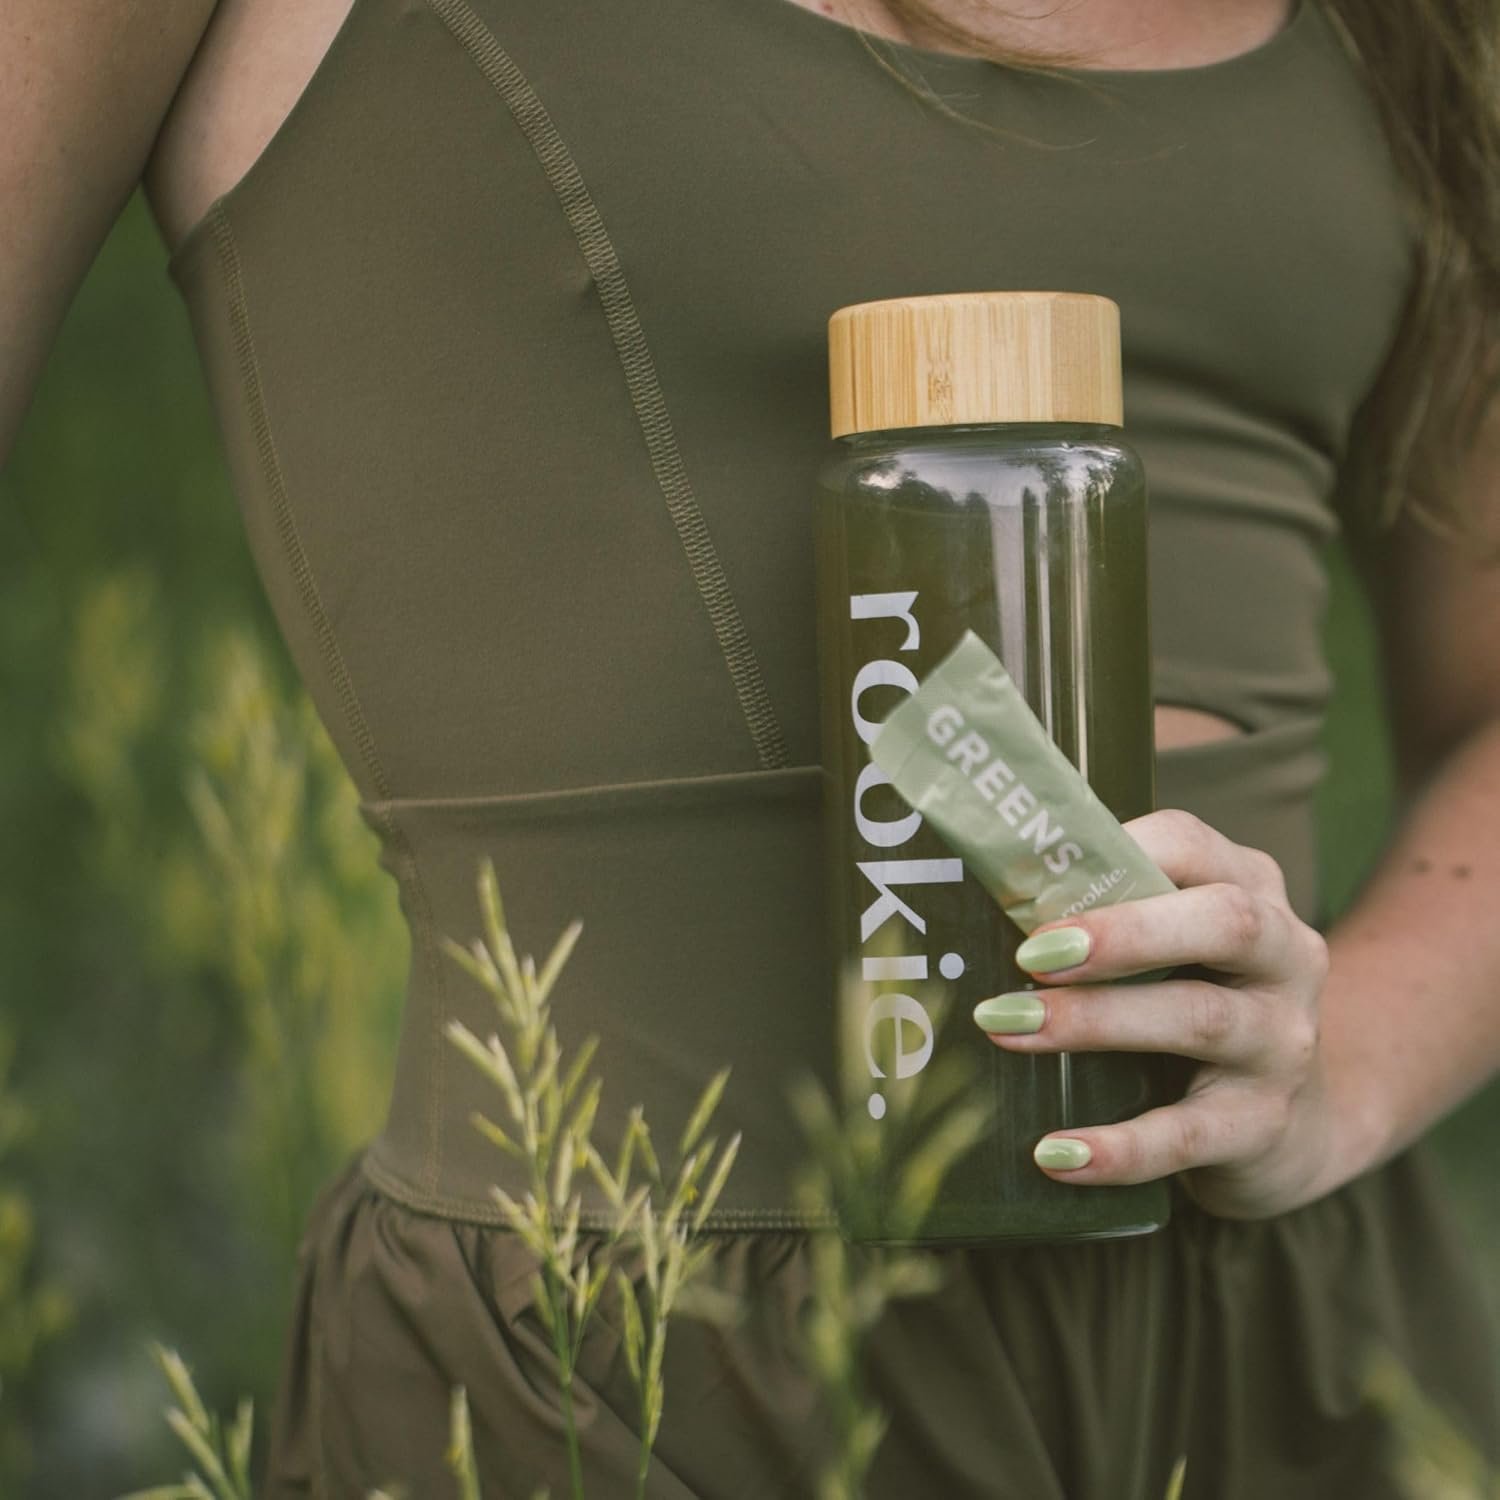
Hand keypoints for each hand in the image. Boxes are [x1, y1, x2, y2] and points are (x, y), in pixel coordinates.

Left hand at [974, 808, 1356, 1220]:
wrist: (1290, 1125)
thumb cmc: (1192, 1003)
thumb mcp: (1167, 948)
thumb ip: (1100, 917)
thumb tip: (970, 906)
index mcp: (1247, 888)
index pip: (1189, 846)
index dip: (1115, 856)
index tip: (1034, 882)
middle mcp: (1283, 955)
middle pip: (1224, 922)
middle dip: (1123, 934)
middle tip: (1030, 955)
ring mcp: (1281, 1042)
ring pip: (1200, 1020)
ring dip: (1095, 1022)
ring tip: (1006, 1026)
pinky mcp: (1263, 1125)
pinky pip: (1188, 1135)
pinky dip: (1119, 1146)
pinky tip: (1055, 1153)